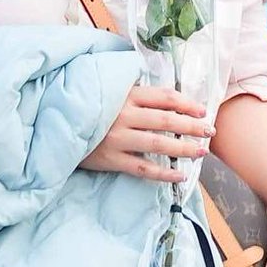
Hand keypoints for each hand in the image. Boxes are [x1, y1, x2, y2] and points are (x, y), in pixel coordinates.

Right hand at [78, 83, 211, 182]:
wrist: (57, 128)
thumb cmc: (89, 107)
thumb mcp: (109, 90)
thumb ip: (134, 91)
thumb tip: (167, 97)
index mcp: (126, 95)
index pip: (164, 97)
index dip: (187, 104)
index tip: (203, 111)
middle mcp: (123, 115)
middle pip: (166, 120)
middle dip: (192, 127)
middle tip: (210, 131)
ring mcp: (117, 139)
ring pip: (158, 144)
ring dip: (183, 149)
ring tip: (200, 152)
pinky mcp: (110, 160)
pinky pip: (142, 169)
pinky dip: (163, 173)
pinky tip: (179, 176)